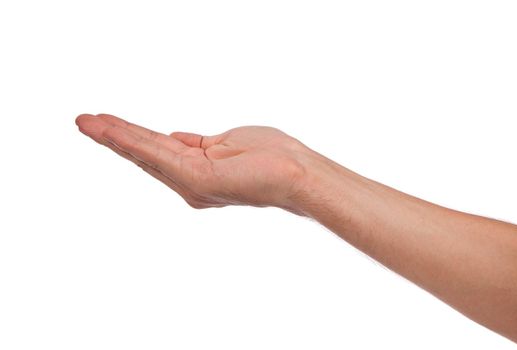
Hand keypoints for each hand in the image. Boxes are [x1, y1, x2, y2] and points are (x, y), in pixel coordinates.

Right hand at [75, 114, 309, 212]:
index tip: (109, 124)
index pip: (158, 151)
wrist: (298, 174)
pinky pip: (158, 154)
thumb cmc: (271, 157)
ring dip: (113, 136)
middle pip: (146, 154)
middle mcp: (190, 182)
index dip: (132, 137)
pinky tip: (108, 130)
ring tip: (85, 122)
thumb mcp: (226, 142)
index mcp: (197, 172)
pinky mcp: (196, 180)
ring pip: (146, 153)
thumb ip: (196, 143)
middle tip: (84, 121)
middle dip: (114, 137)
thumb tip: (174, 136)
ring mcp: (191, 183)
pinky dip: (131, 141)